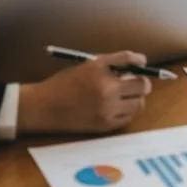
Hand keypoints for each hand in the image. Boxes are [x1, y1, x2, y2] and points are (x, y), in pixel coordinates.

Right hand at [17, 51, 153, 134]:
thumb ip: (111, 64)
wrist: (44, 107)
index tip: (141, 61)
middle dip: (142, 81)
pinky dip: (127, 111)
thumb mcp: (87, 66)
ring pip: (138, 103)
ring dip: (136, 97)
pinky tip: (118, 106)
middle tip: (136, 81)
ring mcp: (107, 110)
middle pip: (141, 85)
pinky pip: (128, 117)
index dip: (139, 60)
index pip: (129, 60)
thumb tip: (136, 64)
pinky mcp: (105, 125)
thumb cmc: (64, 83)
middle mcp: (106, 89)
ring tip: (126, 95)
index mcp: (100, 70)